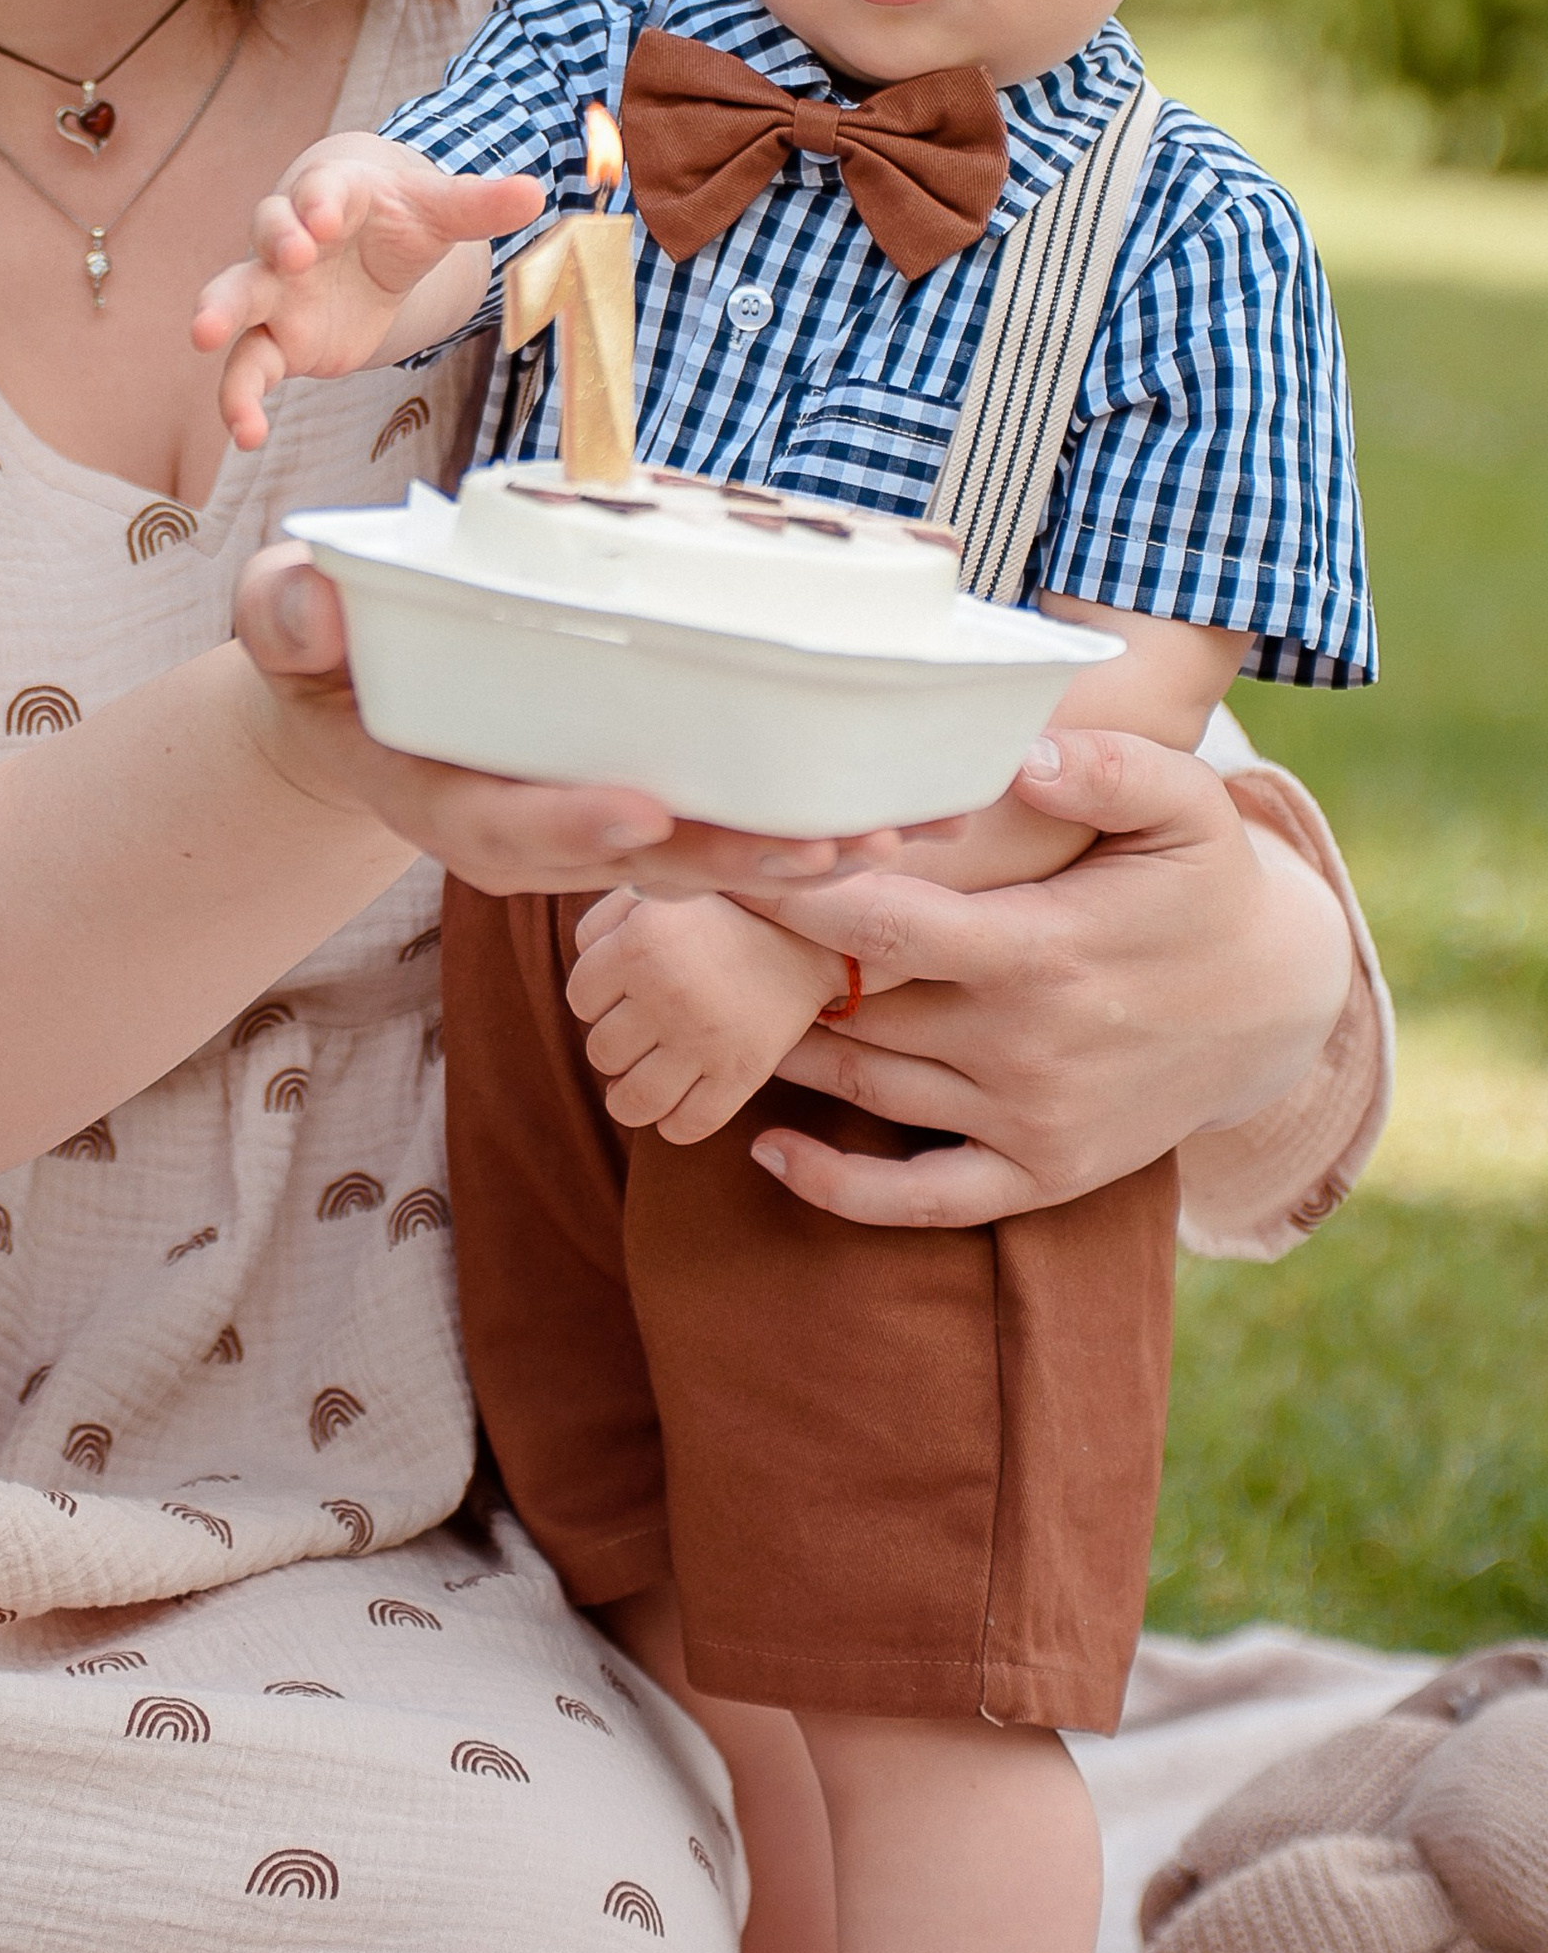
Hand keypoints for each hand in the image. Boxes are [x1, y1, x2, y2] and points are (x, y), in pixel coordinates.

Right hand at [194, 132, 541, 447]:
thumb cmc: (399, 220)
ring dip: (219, 312)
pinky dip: (241, 399)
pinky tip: (247, 433)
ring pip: (237, 297)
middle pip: (267, 234)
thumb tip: (534, 194)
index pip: (321, 191)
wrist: (366, 244)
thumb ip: (477, 206)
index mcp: (334, 196)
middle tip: (291, 256)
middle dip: (275, 244)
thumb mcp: (440, 212)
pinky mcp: (276, 342)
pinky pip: (248, 367)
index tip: (325, 218)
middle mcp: (293, 241)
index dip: (318, 203)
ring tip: (204, 335)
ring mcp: (277, 292)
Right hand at [231, 543, 865, 901]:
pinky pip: (725, 830)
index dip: (571, 826)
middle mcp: (526, 835)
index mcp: (441, 795)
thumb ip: (288, 613)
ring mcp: (588, 829)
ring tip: (887, 838)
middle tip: (824, 847)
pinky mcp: (639, 811)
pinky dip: (805, 828)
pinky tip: (893, 812)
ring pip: (699, 861)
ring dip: (793, 858)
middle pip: (634, 865)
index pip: (505, 827)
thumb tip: (305, 600)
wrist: (353, 703)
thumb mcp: (285, 616)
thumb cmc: (324, 648)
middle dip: (731, 861)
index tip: (643, 812)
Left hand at [567, 890, 850, 1140]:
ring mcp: (704, 1040)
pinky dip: (673, 1124)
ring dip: (629, 1096)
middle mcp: (667, 993)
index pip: (579, 1000)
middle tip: (641, 1030)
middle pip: (601, 1052)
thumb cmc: (727, 909)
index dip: (596, 999)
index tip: (622, 992)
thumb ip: (606, 919)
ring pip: (630, 1101)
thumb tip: (583, 961)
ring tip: (644, 1077)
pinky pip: (686, 1126)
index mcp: (640, 942)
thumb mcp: (661, 891)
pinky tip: (678, 1101)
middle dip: (615, 1043)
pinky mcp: (742, 1074)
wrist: (817, 933)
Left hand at [736, 725, 1357, 1227]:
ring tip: (698, 1004)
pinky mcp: (1038, 1176)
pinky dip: (834, 1188)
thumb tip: (1022, 751)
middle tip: (676, 928)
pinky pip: (917, 1201)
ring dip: (781, 1048)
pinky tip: (767, 1149)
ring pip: (865, 1087)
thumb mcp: (1189, 808)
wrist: (1277, 1004)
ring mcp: (1028, 1121)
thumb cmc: (1207, 884)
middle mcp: (1026, 1047)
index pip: (887, 925)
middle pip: (856, 1007)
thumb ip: (1112, 769)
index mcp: (1044, 953)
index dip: (798, 897)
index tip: (723, 862)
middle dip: (767, 967)